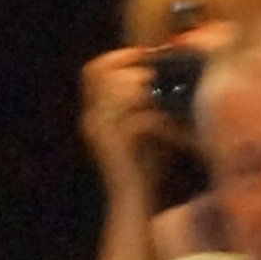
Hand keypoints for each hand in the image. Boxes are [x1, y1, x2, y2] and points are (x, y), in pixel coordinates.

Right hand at [78, 42, 186, 187]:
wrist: (134, 201)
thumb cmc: (145, 164)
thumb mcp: (144, 123)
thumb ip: (147, 98)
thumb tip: (163, 71)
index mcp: (95, 111)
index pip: (93, 69)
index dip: (120, 57)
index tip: (146, 59)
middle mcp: (91, 119)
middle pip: (101, 73)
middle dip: (132, 70)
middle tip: (155, 80)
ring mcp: (99, 133)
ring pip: (118, 91)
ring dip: (145, 91)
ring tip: (162, 100)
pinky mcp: (113, 147)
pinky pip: (135, 120)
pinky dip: (156, 118)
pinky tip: (169, 122)